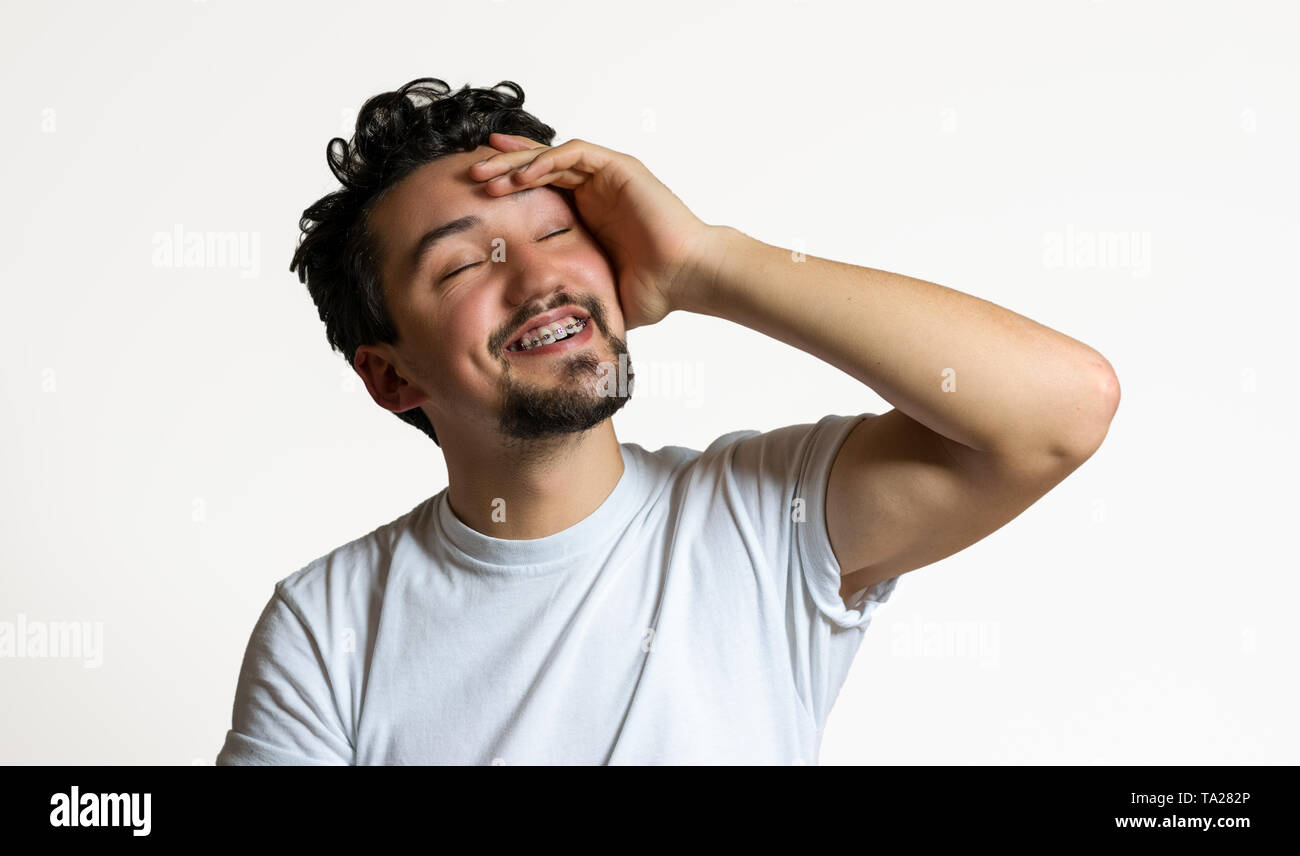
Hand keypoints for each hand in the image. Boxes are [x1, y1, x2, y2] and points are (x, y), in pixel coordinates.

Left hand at [468, 133, 717, 329]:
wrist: (685, 279)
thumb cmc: (654, 291)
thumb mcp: (595, 293)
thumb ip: (571, 298)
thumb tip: (544, 329)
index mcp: (588, 213)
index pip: (540, 189)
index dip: (508, 187)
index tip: (475, 195)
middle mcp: (596, 189)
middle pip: (539, 166)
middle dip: (503, 168)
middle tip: (470, 175)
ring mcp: (608, 176)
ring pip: (552, 155)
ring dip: (518, 161)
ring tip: (486, 173)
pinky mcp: (620, 168)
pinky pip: (576, 154)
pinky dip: (548, 160)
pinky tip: (523, 176)